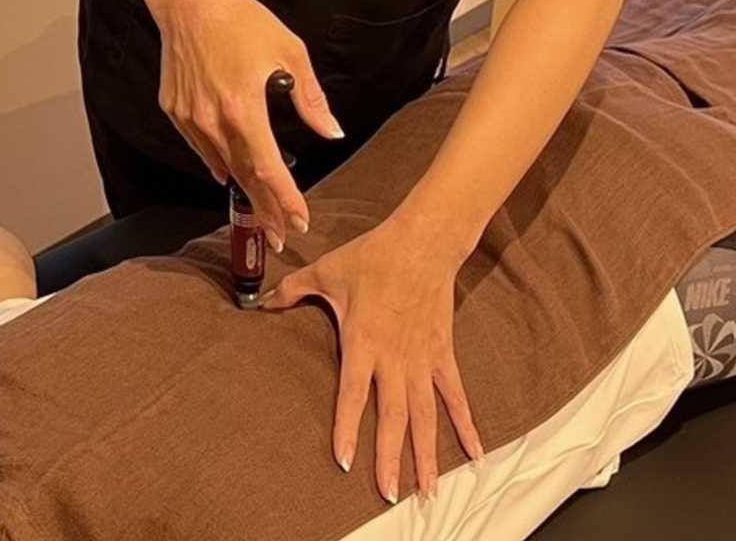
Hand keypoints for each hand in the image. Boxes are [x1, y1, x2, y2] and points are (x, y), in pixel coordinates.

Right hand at [145, 0, 343, 249]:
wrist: (190, 1)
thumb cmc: (241, 21)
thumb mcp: (290, 53)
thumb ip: (311, 100)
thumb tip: (331, 133)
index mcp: (244, 109)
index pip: (270, 170)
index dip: (286, 201)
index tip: (299, 223)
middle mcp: (214, 121)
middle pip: (246, 178)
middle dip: (265, 211)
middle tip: (281, 236)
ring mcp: (191, 118)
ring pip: (223, 166)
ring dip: (244, 190)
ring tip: (261, 212)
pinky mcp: (176, 112)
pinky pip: (201, 148)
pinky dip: (219, 164)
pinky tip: (231, 176)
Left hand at [264, 214, 483, 501]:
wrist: (423, 240)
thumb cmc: (372, 256)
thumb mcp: (325, 271)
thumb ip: (292, 291)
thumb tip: (260, 304)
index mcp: (363, 342)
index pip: (353, 395)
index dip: (349, 430)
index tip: (346, 462)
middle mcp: (395, 358)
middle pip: (393, 417)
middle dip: (390, 458)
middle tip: (390, 494)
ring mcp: (422, 359)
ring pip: (425, 415)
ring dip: (427, 454)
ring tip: (428, 489)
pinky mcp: (442, 353)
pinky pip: (455, 395)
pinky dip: (465, 424)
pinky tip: (474, 453)